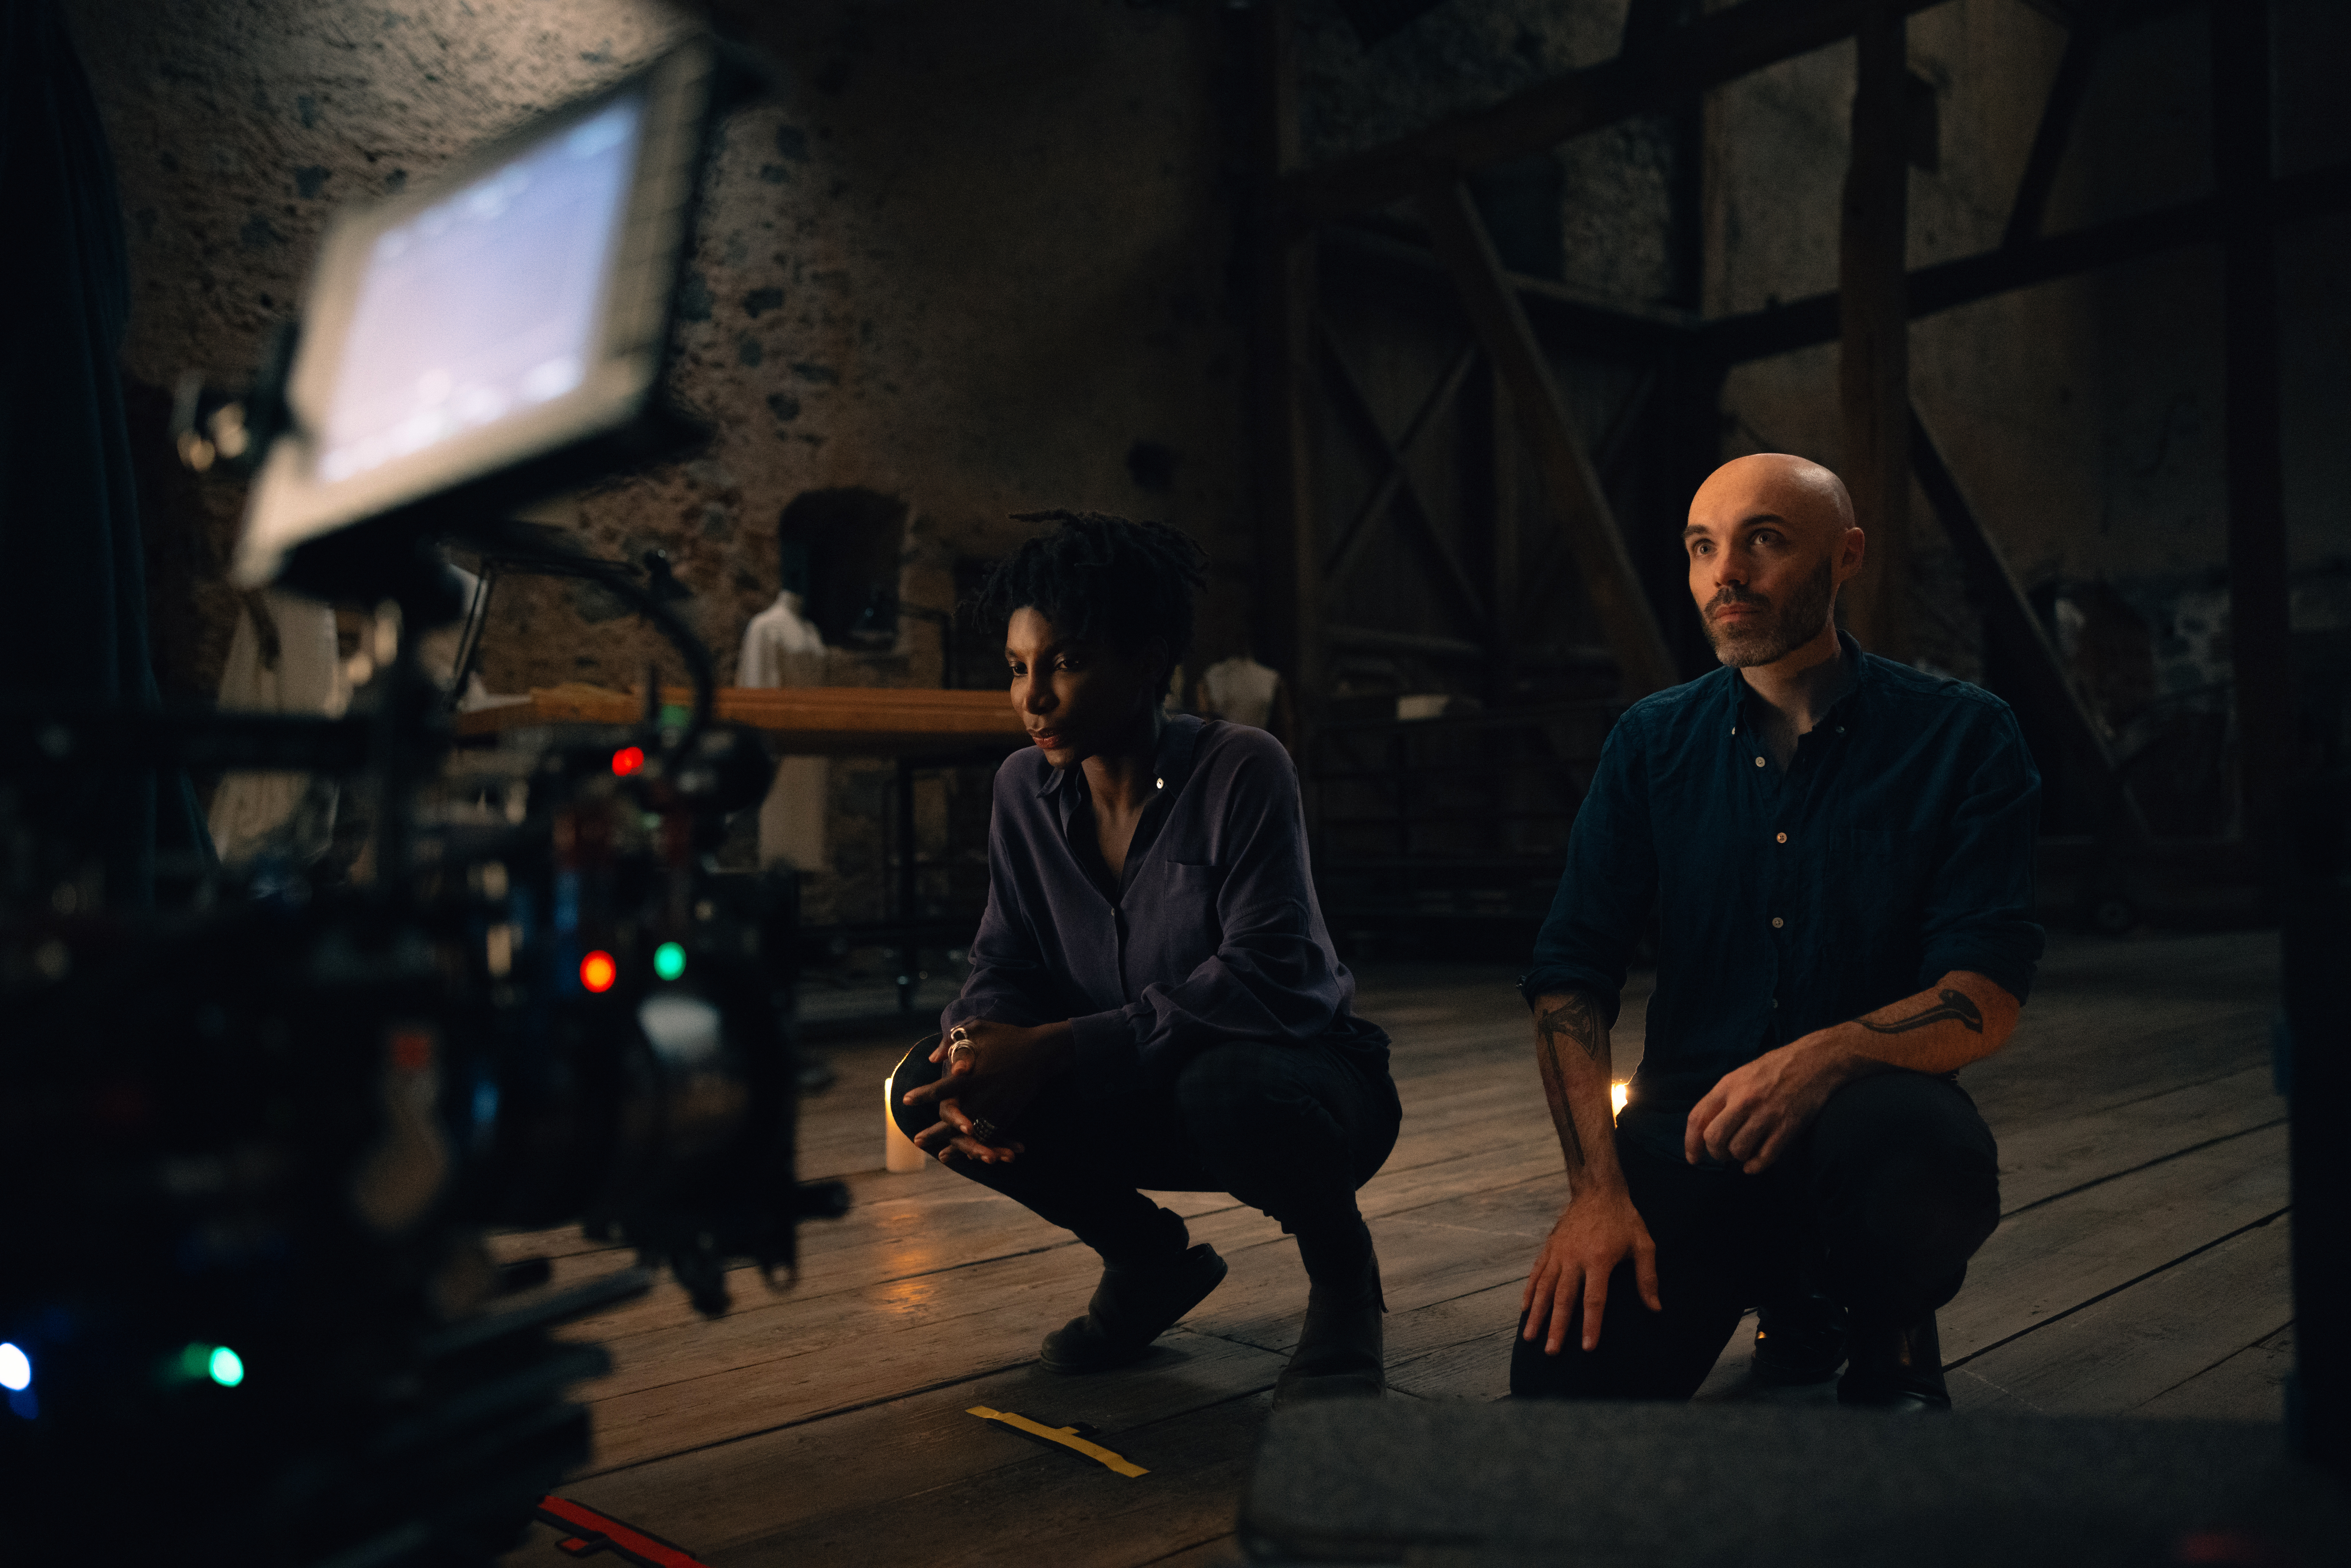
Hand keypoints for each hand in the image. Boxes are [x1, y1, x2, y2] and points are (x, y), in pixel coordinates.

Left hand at [899, 1018, 1070, 1164]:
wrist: (1042, 1052)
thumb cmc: (1008, 1037)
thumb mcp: (979, 1028)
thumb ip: (953, 1041)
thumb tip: (933, 1059)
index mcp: (974, 1074)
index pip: (943, 1088)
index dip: (923, 1095)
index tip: (906, 1100)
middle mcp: (984, 1094)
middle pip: (955, 1118)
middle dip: (935, 1132)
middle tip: (917, 1140)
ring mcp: (998, 1107)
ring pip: (973, 1132)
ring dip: (956, 1145)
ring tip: (940, 1155)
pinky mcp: (1009, 1114)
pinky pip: (992, 1134)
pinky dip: (980, 1145)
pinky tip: (968, 1153)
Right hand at [1520, 1185, 1660, 1354]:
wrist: (1597, 1189)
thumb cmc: (1623, 1219)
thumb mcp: (1643, 1244)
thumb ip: (1647, 1277)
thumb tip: (1655, 1308)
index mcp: (1598, 1260)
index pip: (1594, 1300)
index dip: (1591, 1325)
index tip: (1587, 1348)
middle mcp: (1574, 1258)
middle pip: (1563, 1299)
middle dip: (1557, 1327)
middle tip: (1552, 1351)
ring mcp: (1558, 1253)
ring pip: (1544, 1288)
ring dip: (1537, 1314)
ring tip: (1530, 1337)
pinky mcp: (1549, 1248)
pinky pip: (1536, 1273)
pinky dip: (1529, 1292)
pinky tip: (1524, 1310)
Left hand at [1683, 1034, 1853, 1173]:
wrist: (1815, 1060)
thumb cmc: (1776, 1068)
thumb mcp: (1742, 1075)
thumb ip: (1724, 1098)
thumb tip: (1707, 1127)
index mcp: (1728, 1085)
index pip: (1697, 1118)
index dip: (1690, 1143)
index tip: (1693, 1158)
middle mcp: (1743, 1099)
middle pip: (1714, 1138)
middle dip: (1716, 1153)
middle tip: (1724, 1154)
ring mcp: (1766, 1113)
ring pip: (1738, 1150)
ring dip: (1738, 1158)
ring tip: (1744, 1152)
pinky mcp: (1787, 1126)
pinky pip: (1764, 1157)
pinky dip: (1755, 1166)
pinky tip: (1754, 1164)